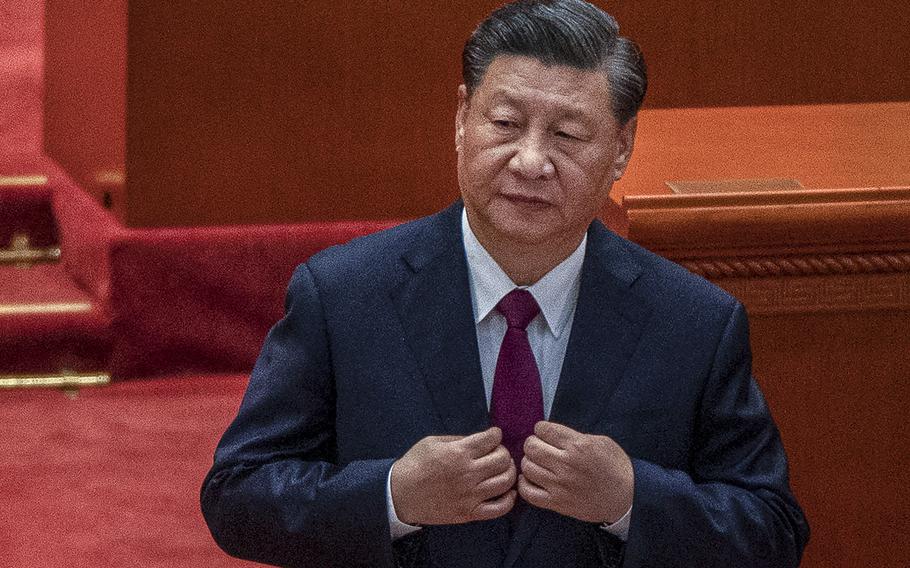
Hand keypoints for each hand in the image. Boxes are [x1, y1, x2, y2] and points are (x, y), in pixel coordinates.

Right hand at [390, 427, 516, 524]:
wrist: (400, 495)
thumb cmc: (415, 465)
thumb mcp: (433, 442)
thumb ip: (458, 440)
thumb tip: (480, 440)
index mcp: (458, 453)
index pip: (491, 440)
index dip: (495, 434)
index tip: (494, 435)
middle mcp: (468, 474)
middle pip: (503, 460)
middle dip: (503, 452)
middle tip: (497, 452)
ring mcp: (470, 495)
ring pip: (505, 482)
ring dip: (509, 472)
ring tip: (502, 469)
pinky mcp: (469, 513)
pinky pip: (499, 509)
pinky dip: (509, 499)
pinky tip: (508, 492)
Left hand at [517, 421, 632, 523]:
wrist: (627, 498)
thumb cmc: (616, 467)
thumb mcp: (601, 442)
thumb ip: (576, 436)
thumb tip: (554, 435)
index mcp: (578, 446)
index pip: (543, 429)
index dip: (542, 429)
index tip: (546, 434)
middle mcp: (566, 464)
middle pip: (531, 447)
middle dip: (533, 443)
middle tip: (540, 447)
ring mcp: (560, 485)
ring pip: (527, 467)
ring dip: (529, 462)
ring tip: (538, 463)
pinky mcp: (557, 503)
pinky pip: (528, 493)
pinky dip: (524, 484)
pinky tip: (530, 478)